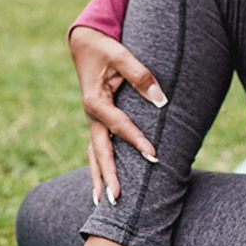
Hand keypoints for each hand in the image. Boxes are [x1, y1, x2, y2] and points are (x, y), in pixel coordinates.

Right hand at [69, 25, 166, 204]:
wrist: (84, 43)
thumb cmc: (103, 48)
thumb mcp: (120, 55)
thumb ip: (140, 75)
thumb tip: (160, 99)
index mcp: (95, 101)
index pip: (119, 126)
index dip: (136, 141)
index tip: (154, 157)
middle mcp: (91, 115)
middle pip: (99, 151)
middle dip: (109, 175)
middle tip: (117, 199)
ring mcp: (92, 121)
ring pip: (94, 154)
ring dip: (99, 178)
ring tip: (103, 203)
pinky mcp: (96, 122)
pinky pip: (97, 148)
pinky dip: (99, 167)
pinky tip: (102, 185)